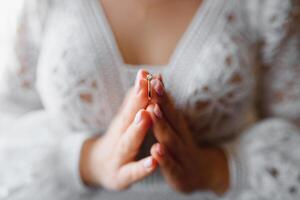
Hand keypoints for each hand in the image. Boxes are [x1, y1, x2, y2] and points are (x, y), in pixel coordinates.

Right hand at [79, 70, 161, 189]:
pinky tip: (153, 162)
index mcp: (123, 123)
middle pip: (127, 119)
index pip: (131, 104)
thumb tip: (145, 76)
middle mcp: (119, 137)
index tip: (145, 74)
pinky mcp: (121, 176)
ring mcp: (119, 157)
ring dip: (137, 130)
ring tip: (146, 116)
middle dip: (136, 103)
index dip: (139, 90)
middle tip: (144, 87)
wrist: (99, 167)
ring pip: (128, 143)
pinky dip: (142, 167)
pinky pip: (132, 172)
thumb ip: (134, 100)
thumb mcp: (123, 120)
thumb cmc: (118, 139)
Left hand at [146, 78, 229, 193]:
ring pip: (171, 139)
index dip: (162, 92)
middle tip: (154, 84)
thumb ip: (167, 109)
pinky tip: (156, 149)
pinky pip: (171, 166)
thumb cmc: (182, 148)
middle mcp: (181, 138)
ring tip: (152, 110)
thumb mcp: (176, 129)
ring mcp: (182, 156)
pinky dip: (164, 159)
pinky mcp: (180, 175)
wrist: (202, 176)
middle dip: (162, 101)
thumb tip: (157, 83)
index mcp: (177, 127)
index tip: (153, 75)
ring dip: (162, 125)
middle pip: (171, 118)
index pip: (169, 106)